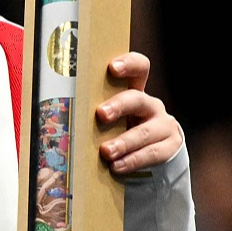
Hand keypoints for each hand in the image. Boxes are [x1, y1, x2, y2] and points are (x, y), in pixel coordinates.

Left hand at [97, 53, 184, 173]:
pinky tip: (117, 166)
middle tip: (100, 114)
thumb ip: (96, 107)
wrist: (153, 149)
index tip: (112, 67)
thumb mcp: (111, 115)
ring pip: (144, 132)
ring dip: (124, 142)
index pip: (139, 67)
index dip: (129, 64)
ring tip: (106, 152)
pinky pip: (152, 153)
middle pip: (138, 99)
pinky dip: (133, 161)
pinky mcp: (170, 146)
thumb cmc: (120, 127)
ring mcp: (163, 125)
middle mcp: (150, 104)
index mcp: (136, 89)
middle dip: (118, 106)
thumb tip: (61, 110)